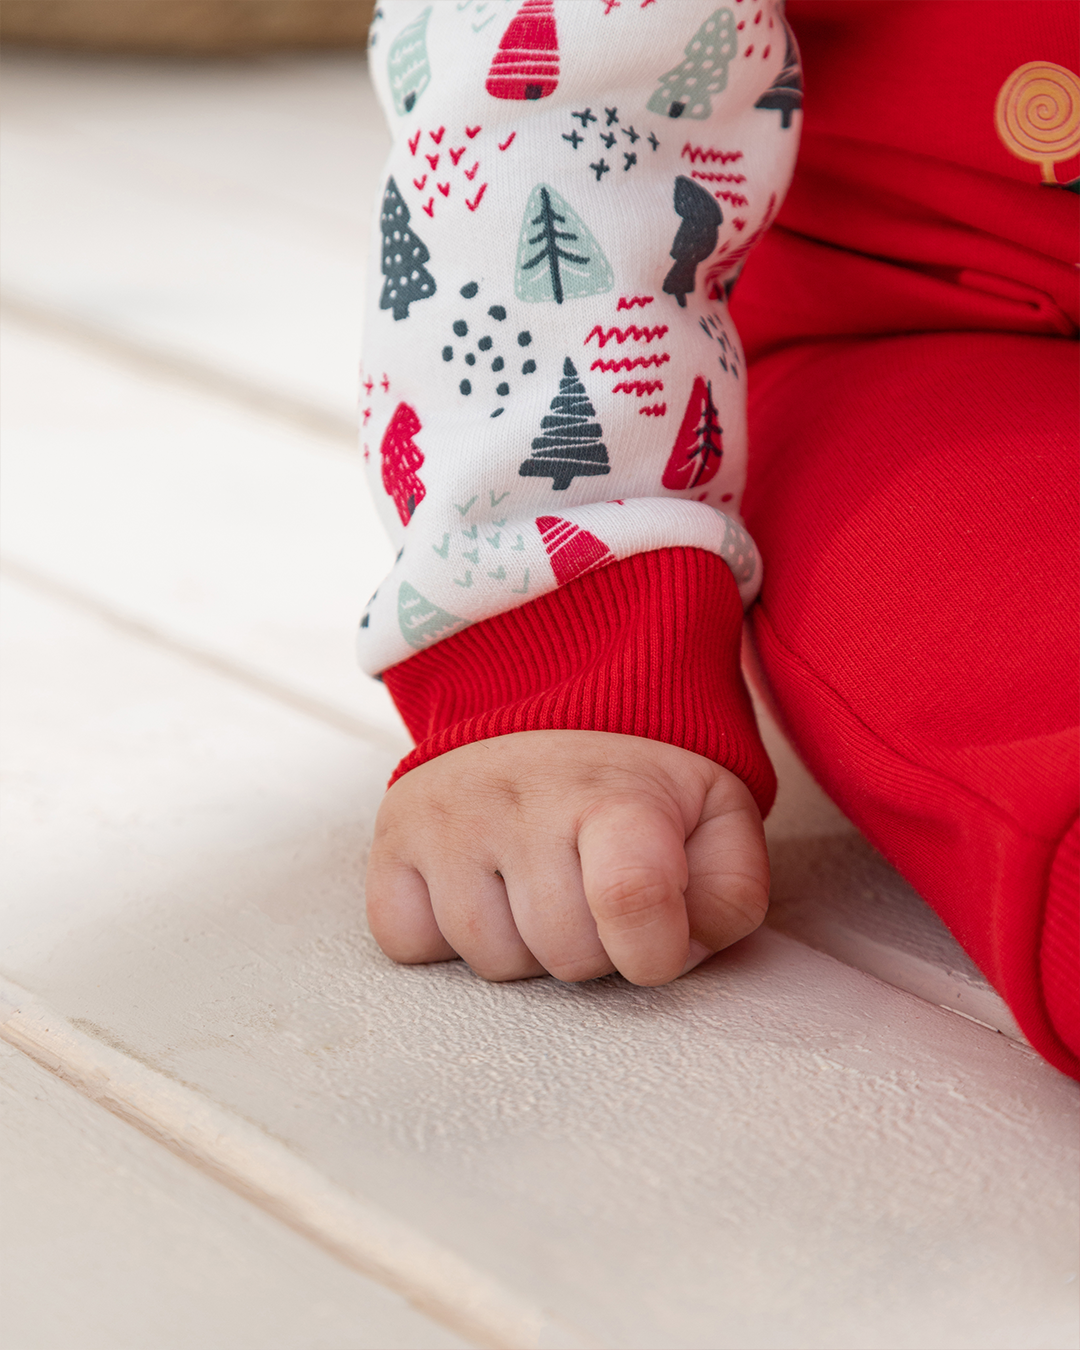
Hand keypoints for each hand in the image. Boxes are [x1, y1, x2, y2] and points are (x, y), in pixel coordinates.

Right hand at [366, 730, 768, 986]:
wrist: (548, 702)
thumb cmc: (638, 783)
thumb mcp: (717, 817)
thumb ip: (728, 892)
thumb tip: (678, 953)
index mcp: (614, 795)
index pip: (632, 902)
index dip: (655, 952)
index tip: (657, 938)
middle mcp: (521, 801)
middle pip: (566, 954)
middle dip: (594, 949)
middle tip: (595, 894)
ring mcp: (447, 819)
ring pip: (491, 962)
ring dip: (525, 948)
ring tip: (540, 889)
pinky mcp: (392, 837)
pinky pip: (407, 943)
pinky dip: (443, 939)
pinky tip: (481, 891)